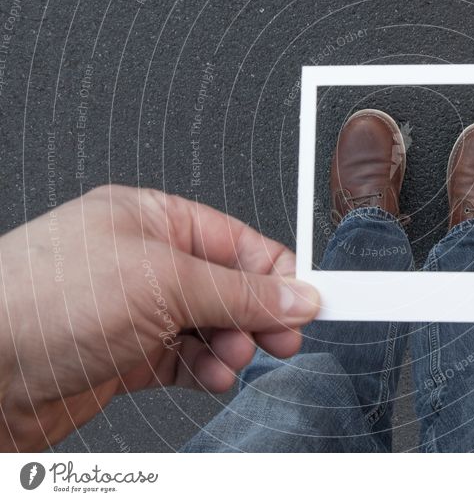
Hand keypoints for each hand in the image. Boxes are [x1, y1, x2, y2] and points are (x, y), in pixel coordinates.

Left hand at [0, 185, 318, 450]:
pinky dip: (207, 369)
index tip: (310, 300)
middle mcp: (146, 262)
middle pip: (229, 286)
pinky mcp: (125, 354)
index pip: (238, 242)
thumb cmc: (42, 299)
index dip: (278, 271)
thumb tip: (296, 294)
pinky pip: (185, 359)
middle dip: (259, 314)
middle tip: (284, 336)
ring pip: (210, 326)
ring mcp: (135, 310)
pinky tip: (213, 375)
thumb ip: (240, 292)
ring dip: (232, 345)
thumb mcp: (164, 282)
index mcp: (154, 220)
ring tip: (237, 357)